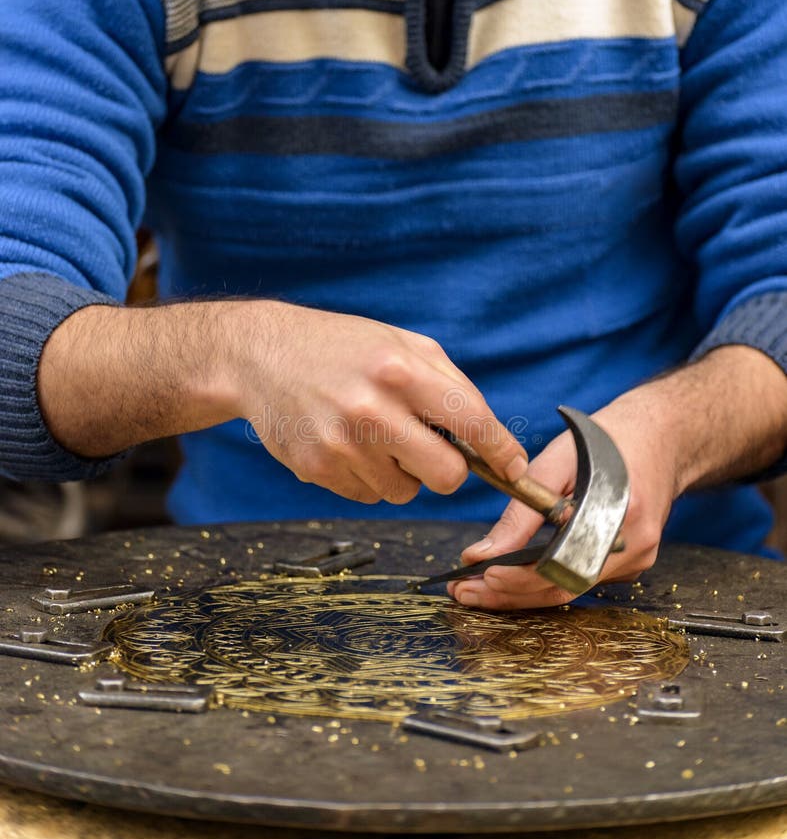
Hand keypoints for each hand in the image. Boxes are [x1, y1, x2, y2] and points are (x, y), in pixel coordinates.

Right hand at [232, 301, 527, 503]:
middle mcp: (372, 410)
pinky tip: (348, 444)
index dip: (502, 451)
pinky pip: (369, 495)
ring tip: (375, 435)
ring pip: (405, 491)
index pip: (472, 423)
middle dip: (449, 469)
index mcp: (401, 371)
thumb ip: (450, 385)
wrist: (262, 356)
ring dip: (402, 472)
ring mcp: (342, 445)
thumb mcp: (402, 343)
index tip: (516, 468)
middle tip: (431, 448)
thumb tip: (491, 438)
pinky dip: (369, 477)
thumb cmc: (342, 347)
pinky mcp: (316, 469)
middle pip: (446, 476)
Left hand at [448, 387, 682, 609]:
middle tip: (464, 591)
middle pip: (563, 589)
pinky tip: (510, 578)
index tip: (481, 576)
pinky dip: (544, 583)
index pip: (561, 567)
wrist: (660, 436)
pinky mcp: (631, 564)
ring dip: (521, 593)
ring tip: (477, 589)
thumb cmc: (605, 442)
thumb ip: (520, 512)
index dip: (518, 578)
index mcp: (618, 515)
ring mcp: (636, 559)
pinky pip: (581, 581)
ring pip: (570, 591)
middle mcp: (633, 546)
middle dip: (509, 594)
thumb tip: (480, 554)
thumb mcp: (555, 462)